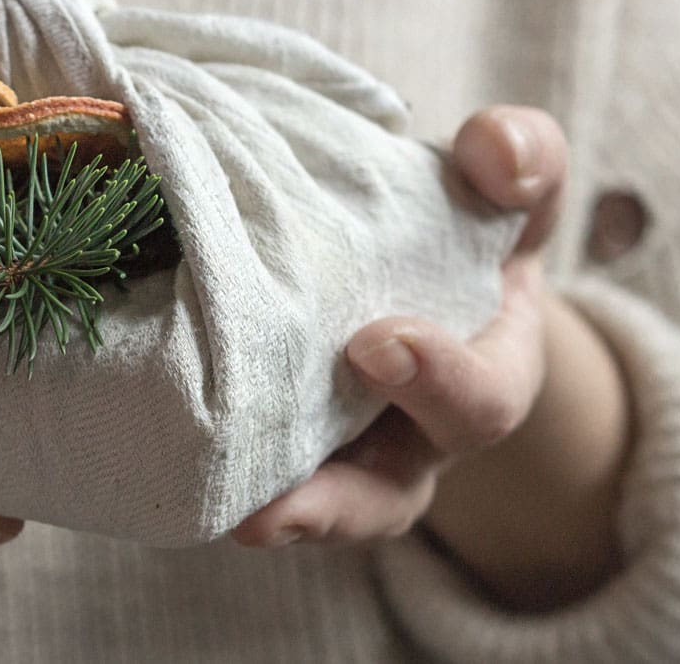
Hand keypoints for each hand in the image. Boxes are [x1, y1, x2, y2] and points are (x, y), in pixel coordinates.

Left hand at [231, 107, 630, 609]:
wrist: (402, 247)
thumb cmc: (461, 215)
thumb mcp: (504, 178)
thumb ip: (520, 155)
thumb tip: (495, 159)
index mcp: (483, 375)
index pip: (482, 402)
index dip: (439, 381)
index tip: (378, 343)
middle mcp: (410, 438)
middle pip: (384, 497)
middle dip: (339, 497)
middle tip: (283, 492)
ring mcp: (337, 455)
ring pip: (309, 515)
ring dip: (270, 519)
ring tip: (227, 523)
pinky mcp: (266, 448)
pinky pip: (243, 484)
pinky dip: (208, 478)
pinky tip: (159, 464)